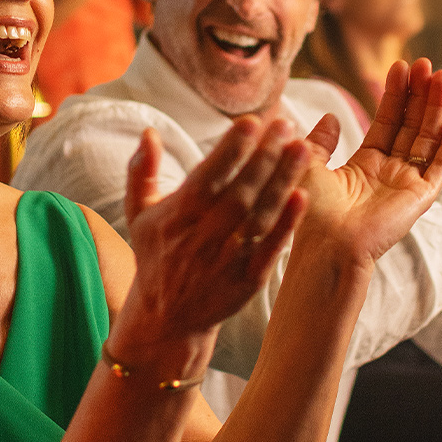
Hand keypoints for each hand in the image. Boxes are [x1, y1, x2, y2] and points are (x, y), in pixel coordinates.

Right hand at [121, 119, 309, 344]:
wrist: (166, 320)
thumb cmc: (155, 257)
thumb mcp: (137, 214)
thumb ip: (141, 171)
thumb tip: (148, 132)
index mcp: (176, 217)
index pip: (206, 178)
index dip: (229, 151)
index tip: (251, 121)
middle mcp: (201, 238)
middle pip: (239, 193)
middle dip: (264, 157)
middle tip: (286, 125)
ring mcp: (226, 261)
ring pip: (259, 216)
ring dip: (282, 181)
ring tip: (303, 148)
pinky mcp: (247, 281)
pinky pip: (270, 249)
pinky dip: (286, 224)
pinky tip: (303, 196)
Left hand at [295, 58, 441, 263]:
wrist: (322, 246)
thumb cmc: (309, 211)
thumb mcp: (308, 165)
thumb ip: (319, 141)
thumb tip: (330, 116)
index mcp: (365, 166)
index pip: (387, 122)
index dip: (395, 95)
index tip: (400, 66)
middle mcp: (389, 173)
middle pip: (411, 126)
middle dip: (420, 94)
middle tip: (427, 63)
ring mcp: (406, 185)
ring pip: (428, 139)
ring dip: (436, 108)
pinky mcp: (419, 199)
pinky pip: (439, 167)